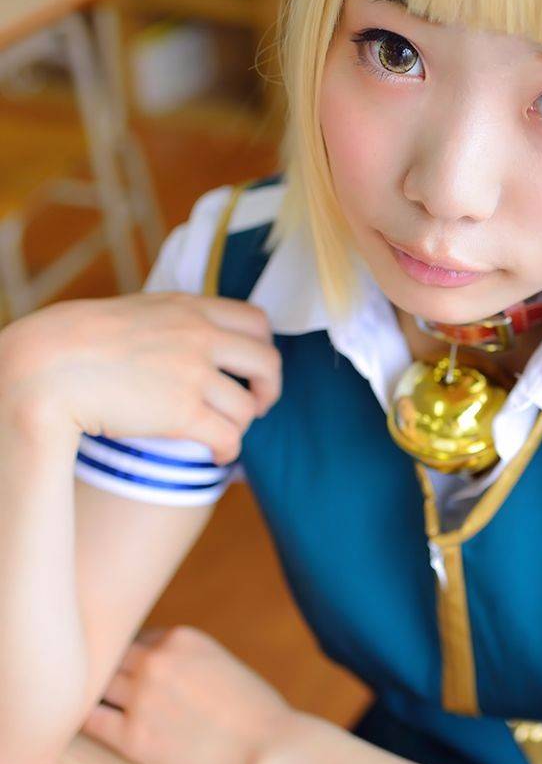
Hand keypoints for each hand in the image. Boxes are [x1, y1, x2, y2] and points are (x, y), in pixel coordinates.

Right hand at [0, 292, 281, 463]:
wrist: (50, 365)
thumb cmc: (82, 341)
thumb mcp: (140, 312)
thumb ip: (175, 322)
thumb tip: (194, 338)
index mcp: (191, 308)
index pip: (256, 321)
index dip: (263, 348)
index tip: (253, 367)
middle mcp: (200, 336)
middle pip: (267, 362)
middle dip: (269, 387)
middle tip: (259, 403)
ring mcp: (193, 374)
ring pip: (247, 407)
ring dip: (240, 425)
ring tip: (222, 433)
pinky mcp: (182, 413)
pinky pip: (228, 437)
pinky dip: (227, 450)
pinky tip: (215, 455)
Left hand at [80, 624, 297, 763]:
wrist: (270, 751)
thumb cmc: (256, 714)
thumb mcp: (222, 665)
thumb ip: (186, 661)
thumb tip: (156, 673)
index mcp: (182, 637)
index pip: (137, 640)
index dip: (132, 661)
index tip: (130, 677)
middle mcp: (156, 660)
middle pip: (110, 658)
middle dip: (109, 674)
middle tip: (102, 691)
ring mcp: (141, 697)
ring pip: (95, 685)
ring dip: (94, 695)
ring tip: (91, 707)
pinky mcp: (133, 738)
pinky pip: (91, 721)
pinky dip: (83, 720)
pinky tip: (82, 725)